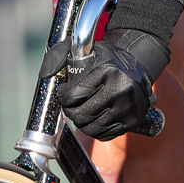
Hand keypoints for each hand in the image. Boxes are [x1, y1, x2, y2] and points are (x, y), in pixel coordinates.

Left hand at [55, 29, 169, 139]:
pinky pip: (104, 134)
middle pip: (81, 114)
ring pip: (91, 127)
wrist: (138, 67)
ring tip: (81, 111)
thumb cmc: (108, 59)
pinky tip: (94, 118)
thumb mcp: (86, 48)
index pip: (74, 95)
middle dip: (70, 111)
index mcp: (108, 71)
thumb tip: (45, 74)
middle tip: (70, 105)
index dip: (63, 97)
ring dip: (81, 122)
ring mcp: (128, 108)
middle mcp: (120, 90)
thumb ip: (60, 55)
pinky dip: (94, 129)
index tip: (64, 93)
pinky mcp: (132, 121)